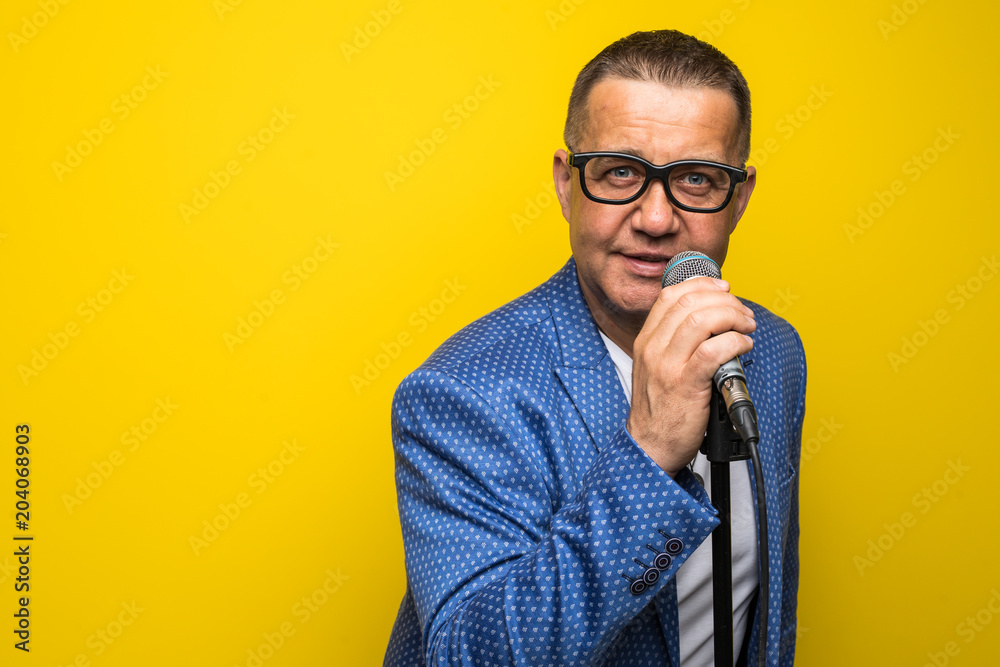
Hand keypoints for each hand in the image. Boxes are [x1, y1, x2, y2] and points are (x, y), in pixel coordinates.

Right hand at [626, 277, 755, 476]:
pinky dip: (734, 341)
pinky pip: (713, 350)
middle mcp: (653, 348)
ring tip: (747, 327)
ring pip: (701, 320)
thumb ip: (674, 343)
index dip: (702, 284)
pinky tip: (744, 345)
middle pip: (689, 302)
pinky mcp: (686, 385)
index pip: (671, 295)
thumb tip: (711, 320)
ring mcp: (667, 366)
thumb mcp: (656, 367)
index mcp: (646, 340)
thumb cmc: (661, 409)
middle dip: (724, 300)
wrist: (650, 446)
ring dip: (733, 317)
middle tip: (742, 313)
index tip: (723, 289)